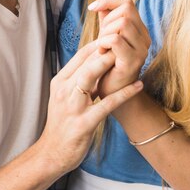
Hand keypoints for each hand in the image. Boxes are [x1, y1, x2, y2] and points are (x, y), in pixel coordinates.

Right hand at [39, 40, 142, 173]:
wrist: (52, 153)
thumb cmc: (62, 124)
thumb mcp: (63, 97)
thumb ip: (76, 79)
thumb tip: (94, 59)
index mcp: (59, 83)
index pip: (78, 57)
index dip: (96, 45)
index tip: (113, 36)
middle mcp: (64, 92)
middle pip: (84, 63)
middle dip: (104, 50)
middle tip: (122, 41)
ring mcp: (72, 108)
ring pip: (90, 78)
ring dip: (108, 65)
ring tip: (126, 57)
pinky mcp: (83, 124)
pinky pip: (106, 105)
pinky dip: (123, 94)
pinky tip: (137, 86)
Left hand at [88, 0, 150, 97]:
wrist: (111, 94)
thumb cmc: (107, 66)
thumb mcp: (106, 36)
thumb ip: (107, 15)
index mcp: (139, 30)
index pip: (127, 2)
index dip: (108, 1)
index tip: (92, 8)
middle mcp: (144, 38)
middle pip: (125, 10)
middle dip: (106, 20)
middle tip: (100, 38)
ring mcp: (141, 50)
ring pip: (122, 23)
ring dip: (104, 33)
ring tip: (101, 47)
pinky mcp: (132, 62)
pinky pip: (116, 40)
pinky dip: (104, 43)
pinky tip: (101, 53)